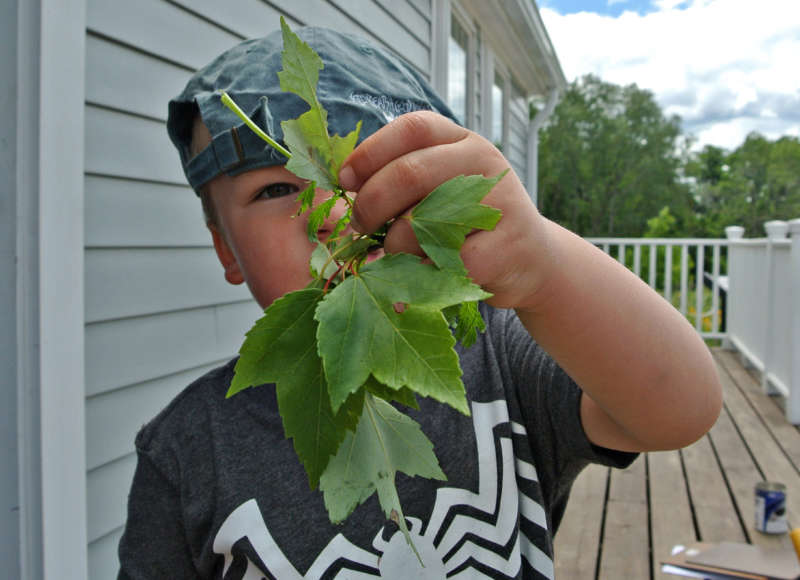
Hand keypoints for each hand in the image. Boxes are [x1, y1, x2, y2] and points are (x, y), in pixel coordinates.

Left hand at [338, 111, 554, 310]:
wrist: (532, 259)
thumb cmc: (470, 223)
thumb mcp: (442, 188)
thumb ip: (402, 179)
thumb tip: (342, 188)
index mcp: (462, 141)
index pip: (411, 129)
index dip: (370, 153)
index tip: (345, 181)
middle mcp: (484, 163)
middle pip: (410, 173)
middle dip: (371, 203)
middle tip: (359, 225)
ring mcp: (500, 203)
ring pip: (422, 223)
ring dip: (393, 245)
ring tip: (393, 254)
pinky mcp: (506, 247)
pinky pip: (444, 263)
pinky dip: (421, 274)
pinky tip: (420, 275)